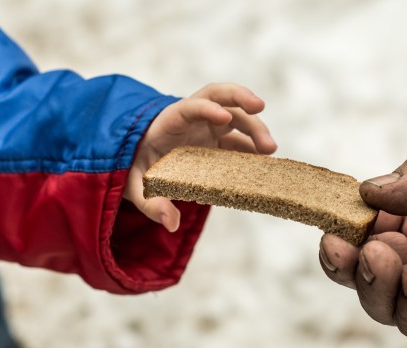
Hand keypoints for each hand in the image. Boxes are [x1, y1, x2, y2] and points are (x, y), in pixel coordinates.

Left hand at [124, 83, 276, 231]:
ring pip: (236, 115)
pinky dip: (254, 146)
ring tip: (271, 149)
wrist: (139, 162)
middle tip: (260, 107)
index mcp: (169, 122)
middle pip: (219, 96)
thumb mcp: (136, 188)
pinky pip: (240, 138)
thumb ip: (151, 203)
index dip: (206, 108)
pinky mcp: (218, 140)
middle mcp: (192, 119)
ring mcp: (207, 127)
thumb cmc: (137, 169)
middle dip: (240, 96)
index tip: (224, 117)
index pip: (189, 106)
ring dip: (255, 127)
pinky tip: (265, 160)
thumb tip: (171, 222)